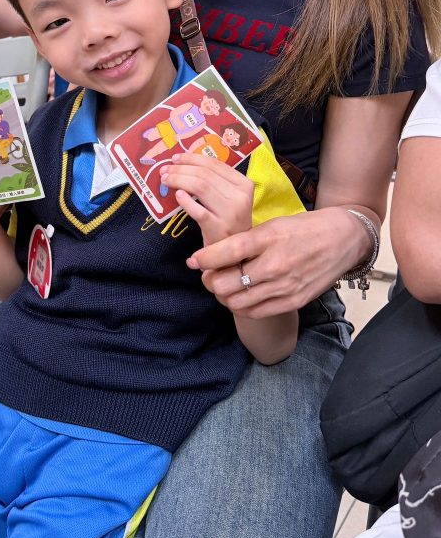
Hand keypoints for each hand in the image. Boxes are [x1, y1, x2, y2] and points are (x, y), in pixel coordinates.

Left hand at [159, 152, 253, 245]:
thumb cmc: (227, 220)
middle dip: (181, 169)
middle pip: (205, 174)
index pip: (215, 164)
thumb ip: (213, 181)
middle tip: (164, 170)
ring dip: (179, 180)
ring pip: (201, 187)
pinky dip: (185, 201)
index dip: (192, 158)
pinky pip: (198, 210)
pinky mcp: (219, 228)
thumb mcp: (228, 198)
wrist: (234, 251)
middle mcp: (240, 197)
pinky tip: (177, 196)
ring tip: (165, 180)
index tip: (175, 158)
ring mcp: (231, 213)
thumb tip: (183, 163)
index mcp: (244, 184)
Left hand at [186, 206, 365, 318]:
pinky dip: (242, 307)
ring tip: (224, 286)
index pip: (228, 252)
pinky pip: (255, 312)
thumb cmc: (304, 228)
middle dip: (210, 280)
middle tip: (208, 274)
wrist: (343, 240)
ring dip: (224, 296)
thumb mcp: (273, 224)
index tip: (193, 260)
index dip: (205, 258)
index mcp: (269, 238)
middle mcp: (276, 264)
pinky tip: (242, 295)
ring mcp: (285, 286)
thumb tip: (215, 253)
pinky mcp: (293, 301)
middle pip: (226, 284)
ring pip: (236, 302)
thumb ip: (247, 240)